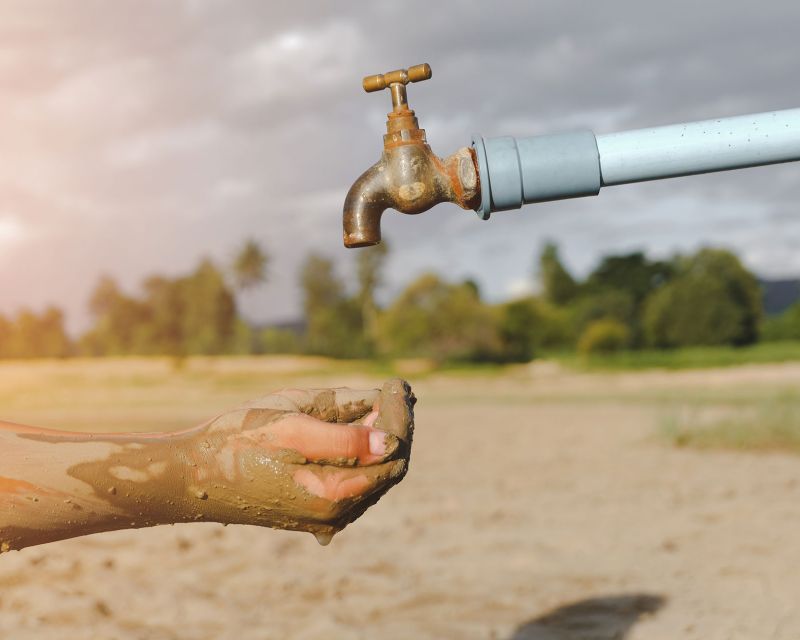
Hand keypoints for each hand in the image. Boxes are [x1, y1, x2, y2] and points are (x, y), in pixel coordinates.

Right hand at [183, 379, 414, 540]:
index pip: (391, 455)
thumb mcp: (292, 427)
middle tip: (393, 390)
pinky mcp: (313, 512)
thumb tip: (390, 440)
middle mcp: (336, 514)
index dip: (400, 417)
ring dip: (378, 439)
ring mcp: (325, 518)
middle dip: (394, 426)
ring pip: (371, 476)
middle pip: (387, 468)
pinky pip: (352, 483)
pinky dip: (360, 453)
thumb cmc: (238, 443)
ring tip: (379, 402)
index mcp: (334, 494)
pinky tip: (356, 428)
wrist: (192, 476)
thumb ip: (344, 437)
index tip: (396, 383)